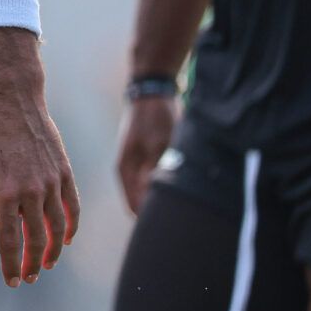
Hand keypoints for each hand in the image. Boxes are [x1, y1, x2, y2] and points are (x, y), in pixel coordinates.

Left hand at [0, 30, 79, 286]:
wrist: (13, 104)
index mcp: (4, 194)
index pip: (10, 241)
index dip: (12, 265)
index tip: (13, 283)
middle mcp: (31, 191)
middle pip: (36, 239)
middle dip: (33, 263)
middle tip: (30, 277)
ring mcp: (51, 182)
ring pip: (58, 227)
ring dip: (54, 250)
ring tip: (47, 263)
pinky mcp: (64, 172)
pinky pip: (72, 207)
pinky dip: (72, 226)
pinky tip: (66, 238)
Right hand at [116, 95, 178, 214]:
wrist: (152, 92)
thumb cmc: (154, 118)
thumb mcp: (159, 145)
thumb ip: (156, 173)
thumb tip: (157, 200)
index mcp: (125, 170)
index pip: (135, 207)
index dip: (152, 217)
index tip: (174, 219)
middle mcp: (128, 171)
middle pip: (141, 202)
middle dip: (159, 208)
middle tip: (184, 211)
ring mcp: (137, 164)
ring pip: (150, 192)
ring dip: (164, 195)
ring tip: (186, 197)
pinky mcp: (147, 158)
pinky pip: (156, 181)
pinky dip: (167, 183)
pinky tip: (183, 181)